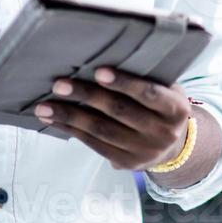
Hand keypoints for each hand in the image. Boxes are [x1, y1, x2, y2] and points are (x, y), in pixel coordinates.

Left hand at [34, 68, 192, 170]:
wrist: (172, 144)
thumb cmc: (162, 104)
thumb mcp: (168, 88)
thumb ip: (147, 76)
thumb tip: (103, 58)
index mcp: (176, 109)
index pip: (149, 93)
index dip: (124, 82)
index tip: (98, 71)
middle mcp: (163, 133)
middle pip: (119, 111)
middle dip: (87, 96)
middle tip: (60, 84)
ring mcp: (144, 151)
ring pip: (102, 130)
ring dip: (70, 116)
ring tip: (45, 105)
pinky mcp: (126, 163)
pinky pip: (94, 144)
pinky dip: (72, 130)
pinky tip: (54, 119)